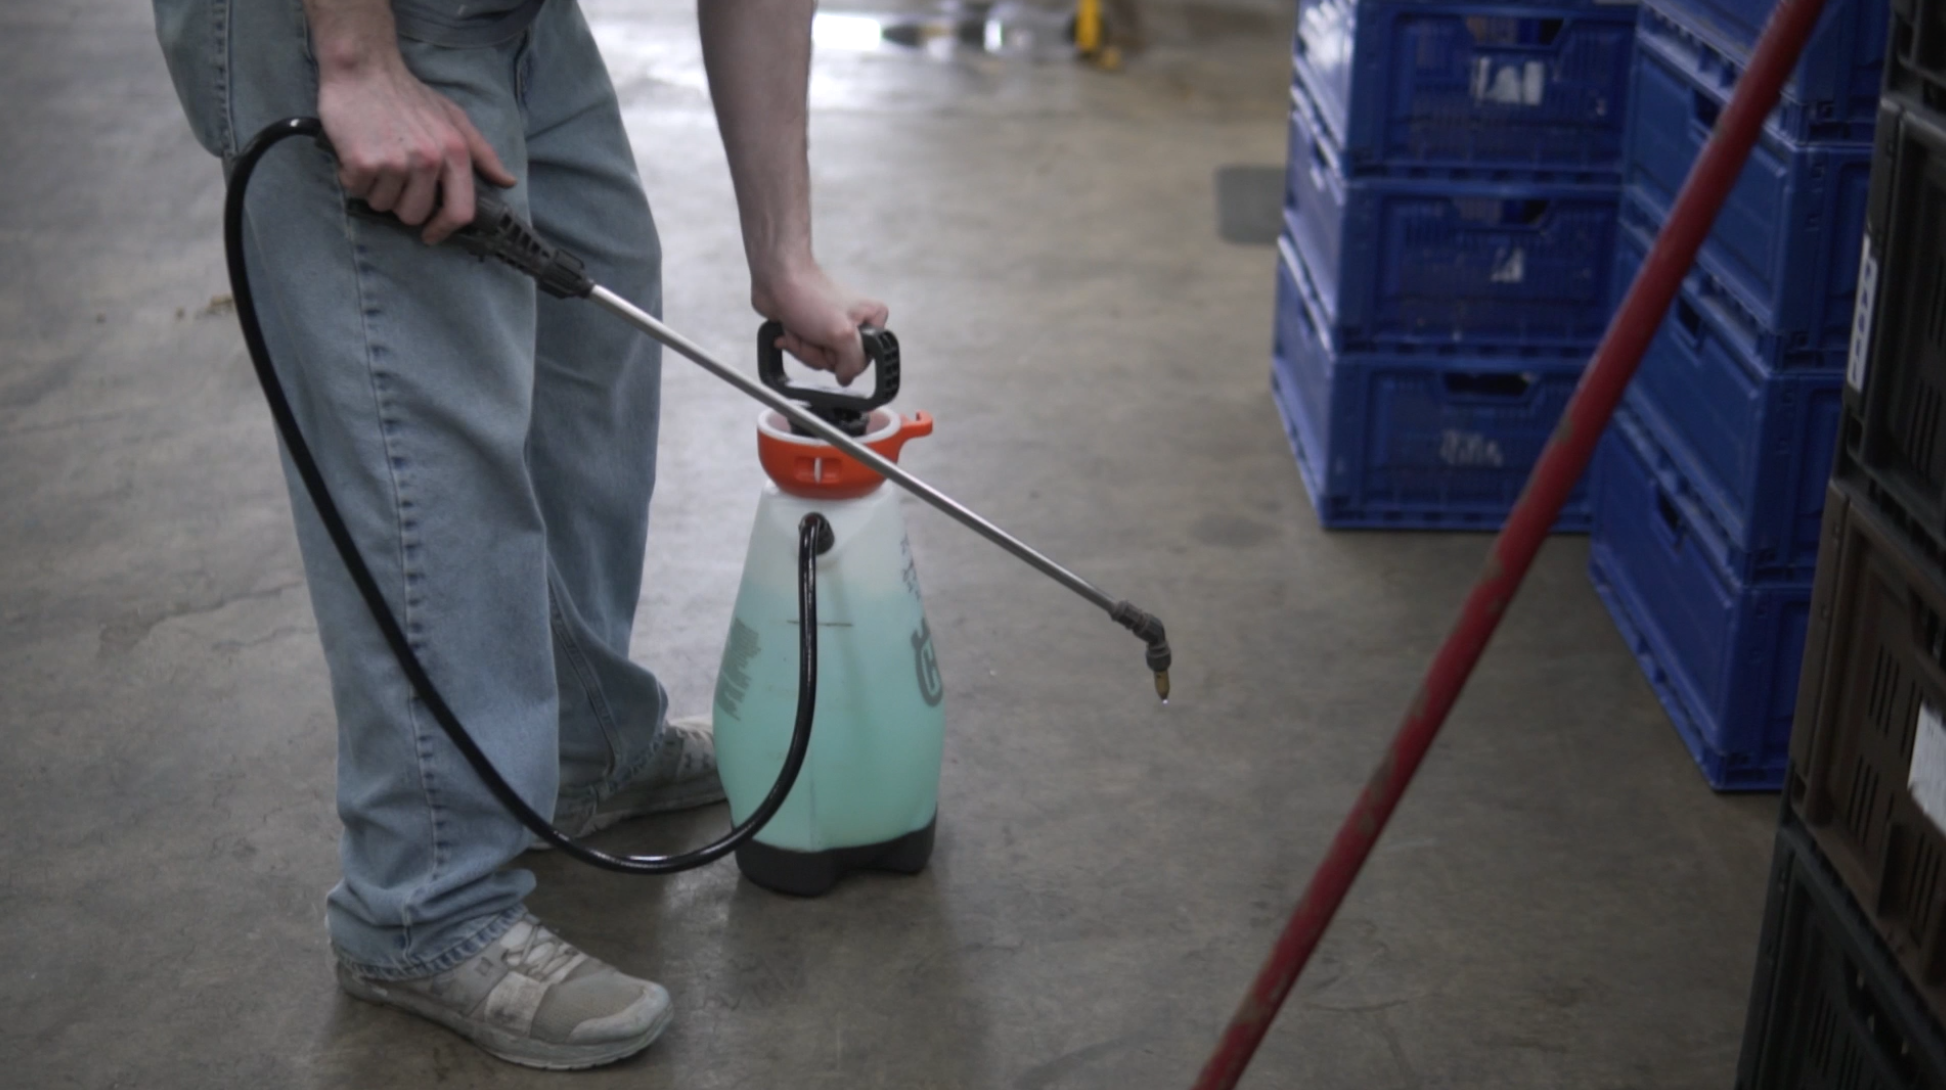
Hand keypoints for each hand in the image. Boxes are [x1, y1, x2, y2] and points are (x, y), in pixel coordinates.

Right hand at [317, 52, 515, 243]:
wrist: (363, 68)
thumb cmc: (408, 95)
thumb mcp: (453, 118)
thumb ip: (481, 152)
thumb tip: (507, 181)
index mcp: (455, 152)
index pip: (460, 211)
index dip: (444, 230)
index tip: (431, 235)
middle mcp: (429, 160)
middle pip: (414, 215)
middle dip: (400, 202)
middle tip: (392, 175)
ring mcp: (396, 162)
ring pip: (383, 205)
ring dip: (375, 188)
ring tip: (375, 157)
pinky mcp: (363, 161)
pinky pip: (357, 190)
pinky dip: (352, 177)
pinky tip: (355, 153)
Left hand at [752, 263, 889, 385]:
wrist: (777, 278)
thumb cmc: (809, 296)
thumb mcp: (842, 335)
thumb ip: (853, 362)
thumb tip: (847, 378)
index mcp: (872, 319)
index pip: (864, 360)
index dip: (843, 358)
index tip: (832, 342)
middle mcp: (854, 323)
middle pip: (839, 362)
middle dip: (818, 352)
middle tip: (812, 332)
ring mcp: (832, 327)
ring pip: (819, 359)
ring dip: (803, 347)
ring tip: (800, 327)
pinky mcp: (812, 329)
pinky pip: (805, 351)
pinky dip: (794, 342)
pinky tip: (790, 328)